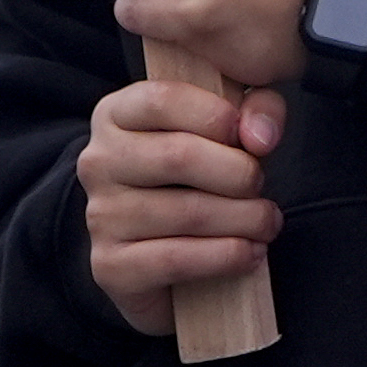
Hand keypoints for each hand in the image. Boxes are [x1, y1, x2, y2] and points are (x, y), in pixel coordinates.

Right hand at [77, 77, 283, 336]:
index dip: (218, 116)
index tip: (254, 139)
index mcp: (116, 114)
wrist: (164, 254)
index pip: (163, 100)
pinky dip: (227, 256)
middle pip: (178, 156)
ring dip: (245, 219)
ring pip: (187, 212)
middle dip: (239, 174)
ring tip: (268, 222)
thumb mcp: (228, 126)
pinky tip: (251, 253)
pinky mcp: (110, 267)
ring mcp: (100, 216)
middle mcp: (98, 162)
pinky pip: (177, 259)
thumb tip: (262, 136)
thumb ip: (256, 110)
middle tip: (262, 187)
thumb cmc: (202, 173)